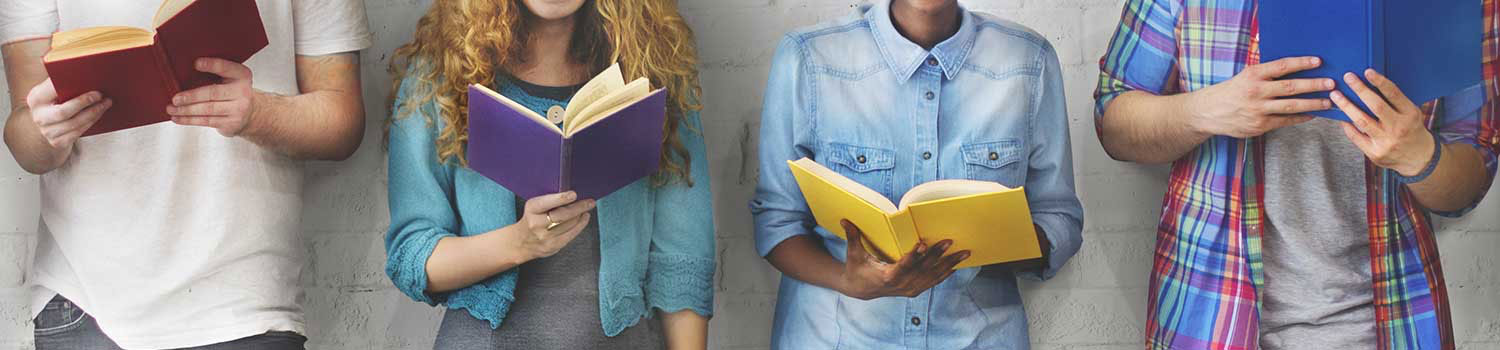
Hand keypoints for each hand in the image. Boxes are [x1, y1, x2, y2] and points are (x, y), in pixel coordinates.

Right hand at [25, 78, 111, 152]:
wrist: (50, 127)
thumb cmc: (56, 103)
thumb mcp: (53, 91)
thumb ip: (61, 80)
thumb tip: (78, 65)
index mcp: (36, 98)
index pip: (51, 89)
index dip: (68, 84)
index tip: (87, 79)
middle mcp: (38, 116)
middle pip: (63, 111)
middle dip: (84, 102)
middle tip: (101, 95)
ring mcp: (47, 131)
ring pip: (75, 123)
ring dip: (94, 113)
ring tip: (106, 103)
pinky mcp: (57, 142)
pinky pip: (78, 132)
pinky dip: (91, 122)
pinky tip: (99, 114)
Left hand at [166, 58, 258, 136]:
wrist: (250, 113)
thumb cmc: (231, 91)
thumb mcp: (229, 78)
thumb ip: (214, 73)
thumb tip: (182, 72)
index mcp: (241, 75)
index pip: (227, 68)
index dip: (212, 65)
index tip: (196, 63)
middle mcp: (243, 92)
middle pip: (214, 93)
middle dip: (192, 96)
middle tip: (176, 98)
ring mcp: (238, 109)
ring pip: (208, 109)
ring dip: (186, 110)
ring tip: (171, 108)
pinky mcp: (231, 123)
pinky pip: (206, 121)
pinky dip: (189, 120)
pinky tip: (178, 118)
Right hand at [509, 191, 594, 262]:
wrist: (521, 242)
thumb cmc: (531, 219)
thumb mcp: (534, 207)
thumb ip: (549, 201)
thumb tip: (572, 194)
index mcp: (531, 210)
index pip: (546, 203)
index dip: (561, 198)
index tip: (573, 194)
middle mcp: (537, 224)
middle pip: (562, 215)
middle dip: (579, 207)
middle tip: (590, 202)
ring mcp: (545, 237)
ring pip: (569, 224)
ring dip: (581, 215)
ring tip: (587, 207)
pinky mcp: (553, 246)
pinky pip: (571, 234)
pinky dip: (580, 225)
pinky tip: (584, 218)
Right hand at [837, 219, 968, 299]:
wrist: (860, 290)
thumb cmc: (857, 268)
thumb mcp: (853, 253)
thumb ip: (853, 236)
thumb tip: (844, 220)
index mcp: (886, 276)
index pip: (903, 265)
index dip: (913, 256)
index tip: (923, 244)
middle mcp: (900, 285)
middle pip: (922, 269)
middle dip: (937, 255)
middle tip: (949, 241)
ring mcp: (909, 289)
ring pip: (932, 277)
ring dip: (949, 264)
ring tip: (964, 253)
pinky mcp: (913, 290)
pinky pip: (932, 282)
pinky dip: (945, 274)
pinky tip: (956, 265)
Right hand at [1186, 56, 1335, 137]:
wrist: (1208, 112)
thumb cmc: (1230, 91)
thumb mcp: (1244, 76)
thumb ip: (1266, 73)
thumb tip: (1294, 69)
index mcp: (1252, 75)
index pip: (1282, 66)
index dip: (1301, 63)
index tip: (1318, 62)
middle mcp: (1256, 91)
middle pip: (1290, 87)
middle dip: (1314, 85)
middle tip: (1331, 83)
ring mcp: (1258, 110)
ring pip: (1291, 106)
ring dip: (1313, 104)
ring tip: (1328, 102)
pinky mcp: (1259, 125)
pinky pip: (1285, 121)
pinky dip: (1300, 118)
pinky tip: (1312, 115)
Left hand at [1332, 69, 1436, 176]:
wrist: (1418, 158)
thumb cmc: (1411, 129)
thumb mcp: (1411, 113)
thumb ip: (1395, 101)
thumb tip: (1371, 83)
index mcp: (1410, 114)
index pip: (1394, 94)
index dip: (1380, 82)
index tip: (1367, 71)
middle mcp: (1398, 127)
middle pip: (1376, 106)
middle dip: (1360, 90)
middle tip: (1347, 77)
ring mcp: (1386, 141)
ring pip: (1362, 121)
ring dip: (1346, 106)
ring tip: (1335, 95)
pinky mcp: (1375, 153)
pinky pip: (1355, 137)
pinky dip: (1346, 125)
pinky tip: (1340, 116)